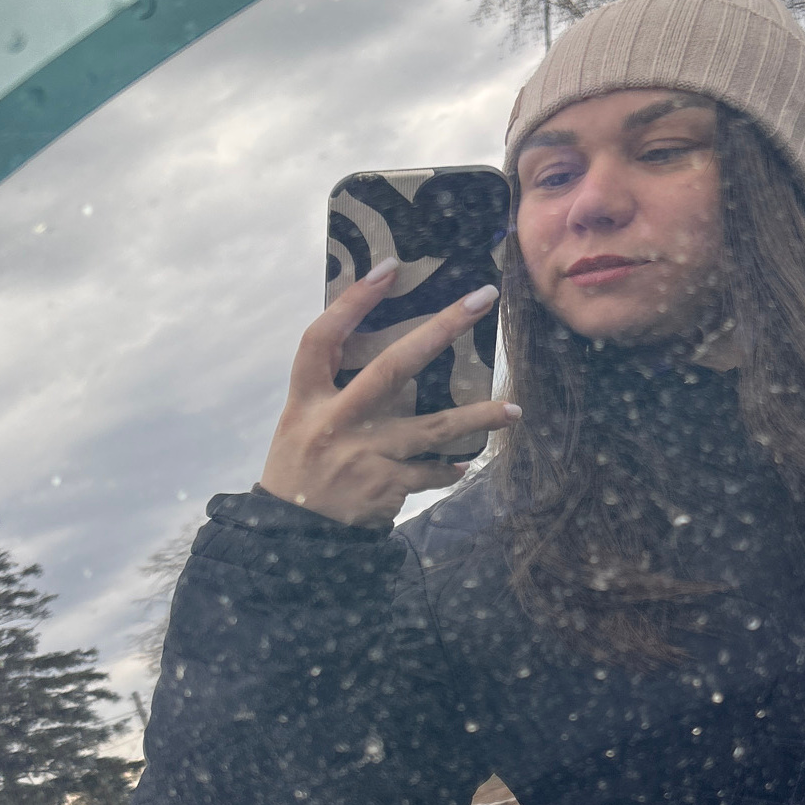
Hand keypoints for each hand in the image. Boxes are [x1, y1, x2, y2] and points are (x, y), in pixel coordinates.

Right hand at [259, 258, 521, 526]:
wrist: (291, 534)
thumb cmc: (301, 466)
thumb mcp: (301, 420)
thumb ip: (335, 388)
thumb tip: (391, 351)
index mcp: (307, 398)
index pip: (322, 338)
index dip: (352, 302)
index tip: (388, 269)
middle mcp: (335, 421)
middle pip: (393, 367)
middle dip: (441, 328)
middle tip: (481, 299)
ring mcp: (364, 455)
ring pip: (433, 428)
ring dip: (478, 417)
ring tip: (513, 410)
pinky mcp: (385, 487)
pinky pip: (431, 472)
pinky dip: (449, 469)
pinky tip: (462, 465)